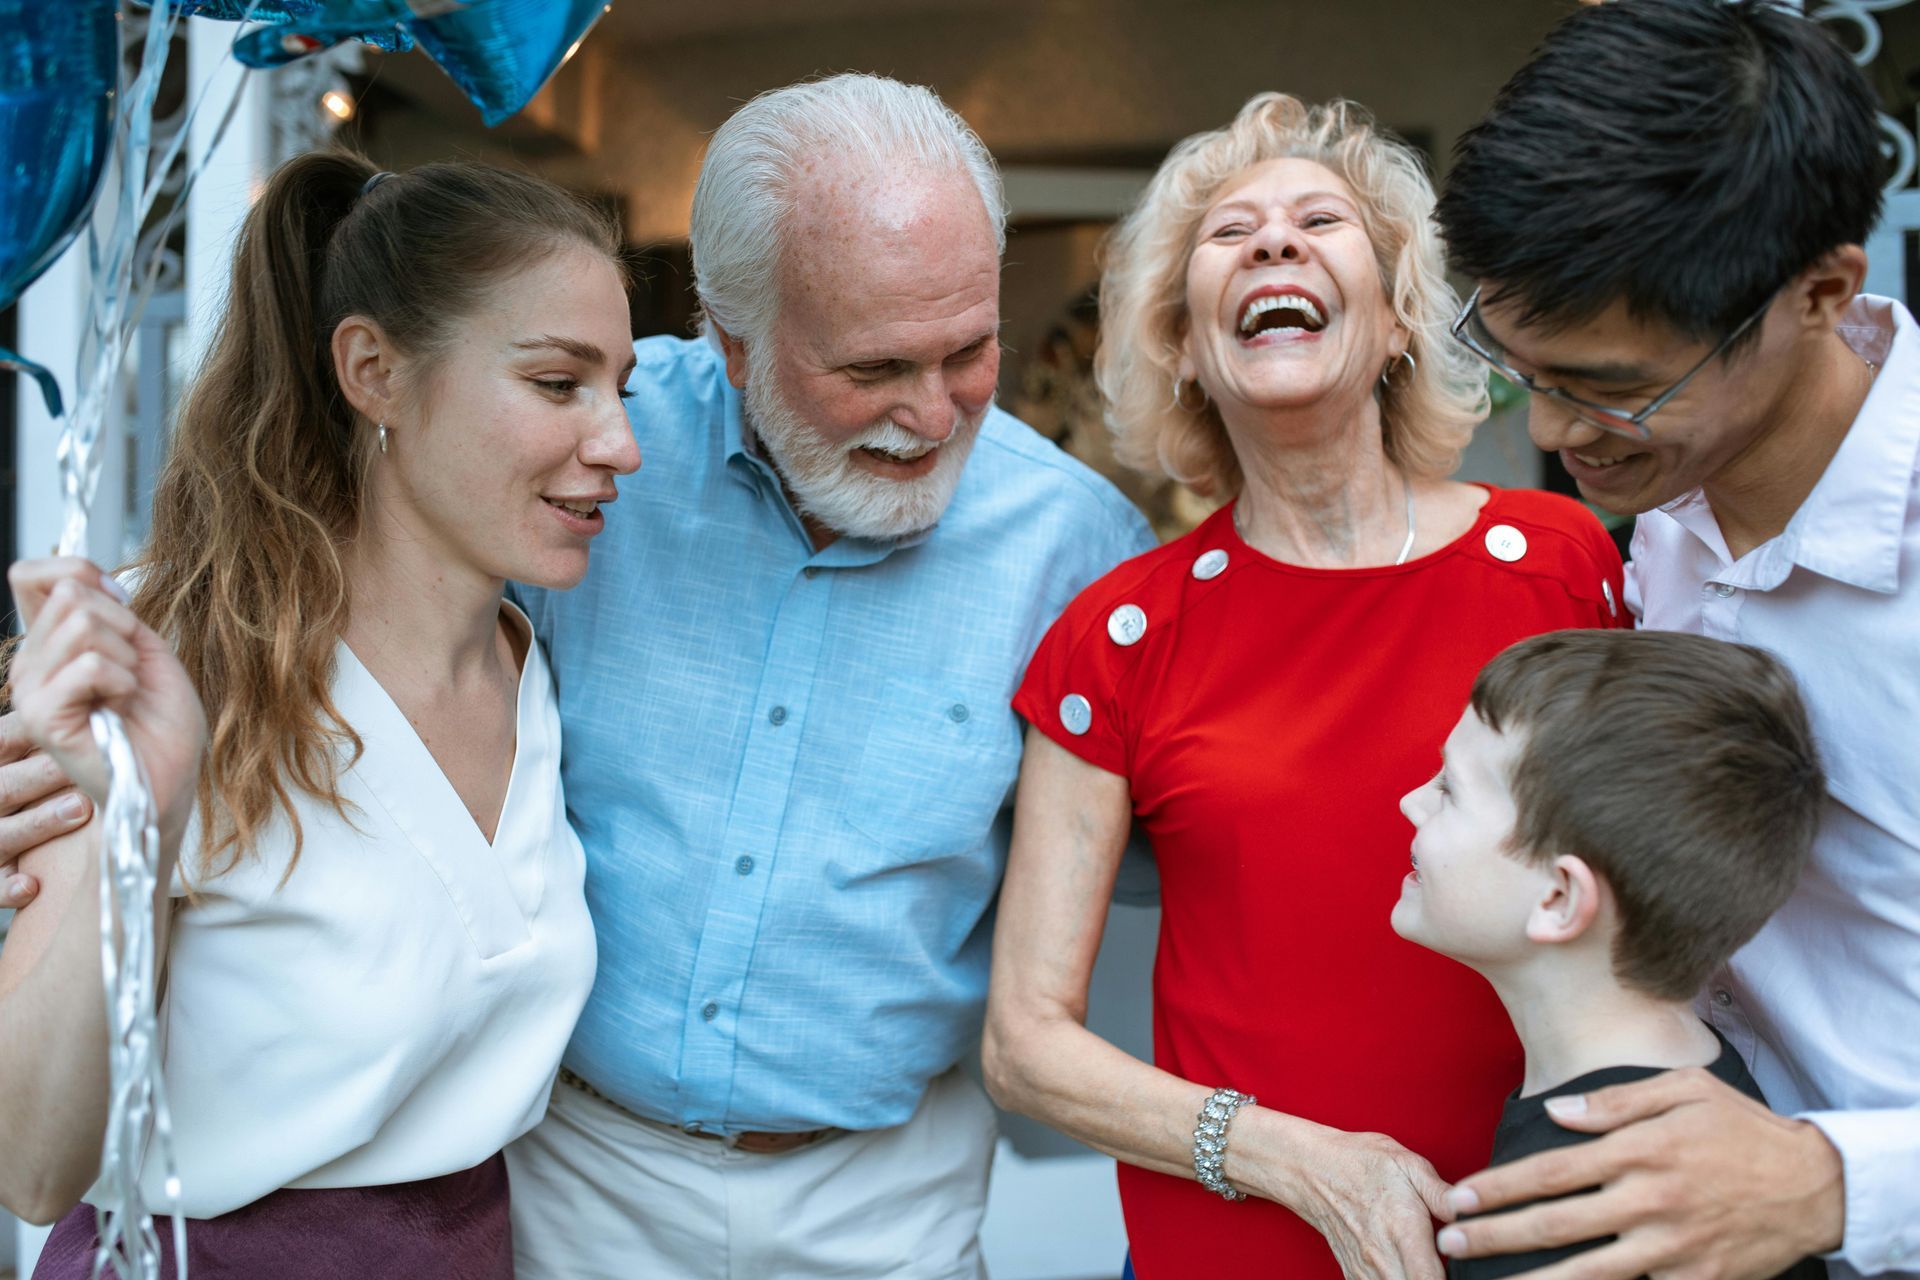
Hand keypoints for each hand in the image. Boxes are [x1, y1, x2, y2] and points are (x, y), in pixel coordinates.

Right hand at [0, 711, 95, 908]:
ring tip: (81, 807)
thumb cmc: (44, 786)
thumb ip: (58, 734)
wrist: (25, 839)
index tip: (76, 720)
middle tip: (83, 766)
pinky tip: (32, 886)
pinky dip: (7, 887)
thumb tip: (105, 701)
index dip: (35, 731)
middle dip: (43, 776)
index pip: (4, 741)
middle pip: (6, 786)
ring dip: (38, 823)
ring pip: (3, 834)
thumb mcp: (38, 757)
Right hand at [7, 559, 206, 845]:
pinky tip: (120, 707)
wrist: (171, 777)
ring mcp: (31, 689)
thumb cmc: (161, 723)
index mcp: (51, 642)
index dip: (81, 570)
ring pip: (84, 624)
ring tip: (126, 692)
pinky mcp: (43, 715)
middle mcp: (30, 662)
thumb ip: (113, 610)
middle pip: (71, 592)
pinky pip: (90, 664)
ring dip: (127, 656)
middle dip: (123, 623)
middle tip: (132, 668)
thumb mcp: (146, 649)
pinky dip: (123, 680)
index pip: (30, 574)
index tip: (122, 603)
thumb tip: (89, 580)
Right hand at [1233, 1111, 1453, 1279]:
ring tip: (1427, 1269)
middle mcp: (1383, 1258)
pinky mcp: (1354, 1276)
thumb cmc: (1362, 1162)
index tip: (1465, 1268)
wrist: (1311, 1168)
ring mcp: (1366, 1271)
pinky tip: (1407, 1272)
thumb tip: (1474, 1214)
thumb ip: (1443, 1195)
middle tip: (1450, 1269)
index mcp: (1403, 1230)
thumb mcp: (1407, 1164)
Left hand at [1436, 1067, 1843, 1278]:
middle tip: (1450, 1242)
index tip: (1460, 1196)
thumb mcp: (1686, 1089)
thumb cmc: (1743, 1129)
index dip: (1499, 1187)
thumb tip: (1555, 1113)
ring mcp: (1672, 1249)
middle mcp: (1649, 1202)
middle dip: (1495, 1236)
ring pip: (1586, 1274)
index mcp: (1640, 1151)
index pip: (1550, 1172)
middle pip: (1555, 1225)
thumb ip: (1616, 1102)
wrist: (1818, 1186)